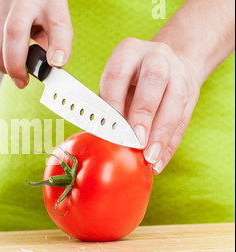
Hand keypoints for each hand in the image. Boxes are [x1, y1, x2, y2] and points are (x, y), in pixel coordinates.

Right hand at [0, 0, 72, 87]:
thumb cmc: (38, 2)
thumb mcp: (55, 14)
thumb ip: (58, 39)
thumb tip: (54, 63)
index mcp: (45, 1)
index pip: (56, 24)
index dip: (58, 46)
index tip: (55, 64)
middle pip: (14, 36)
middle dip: (16, 68)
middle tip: (22, 81)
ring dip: (2, 65)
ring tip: (12, 70)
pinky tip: (2, 58)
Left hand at [99, 37, 200, 173]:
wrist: (171, 61)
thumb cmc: (131, 78)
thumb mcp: (116, 81)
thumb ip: (108, 104)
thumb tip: (99, 136)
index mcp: (128, 51)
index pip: (117, 76)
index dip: (113, 103)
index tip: (109, 129)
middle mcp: (156, 56)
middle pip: (153, 82)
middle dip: (143, 114)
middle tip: (136, 141)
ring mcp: (178, 72)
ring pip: (174, 102)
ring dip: (161, 134)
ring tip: (149, 158)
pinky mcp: (191, 92)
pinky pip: (184, 120)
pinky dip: (169, 144)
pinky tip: (159, 161)